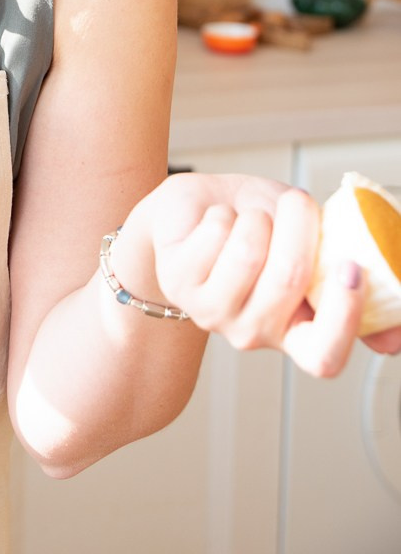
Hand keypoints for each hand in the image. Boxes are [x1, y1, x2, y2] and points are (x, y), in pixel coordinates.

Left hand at [145, 173, 400, 376]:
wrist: (195, 212)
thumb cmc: (259, 228)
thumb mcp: (312, 246)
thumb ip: (348, 279)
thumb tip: (393, 334)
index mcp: (296, 334)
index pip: (324, 356)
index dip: (343, 316)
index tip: (351, 266)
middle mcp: (254, 333)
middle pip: (289, 278)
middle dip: (300, 224)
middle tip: (298, 203)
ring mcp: (213, 312)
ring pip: (249, 250)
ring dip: (256, 216)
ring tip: (249, 218)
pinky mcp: (179, 281)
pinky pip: (215, 232)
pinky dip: (222, 212)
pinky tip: (215, 222)